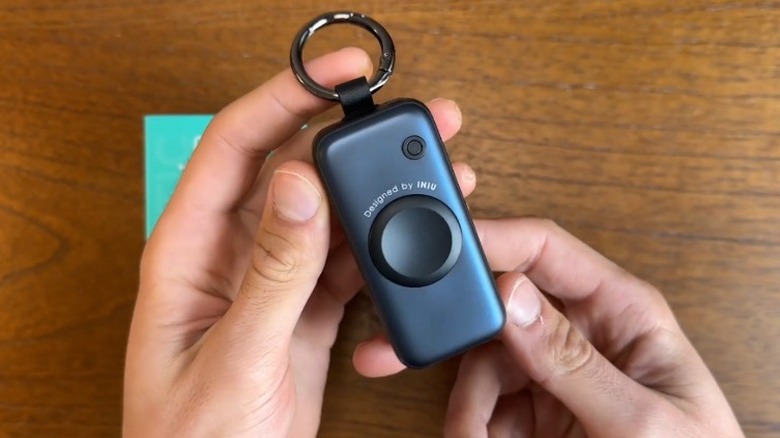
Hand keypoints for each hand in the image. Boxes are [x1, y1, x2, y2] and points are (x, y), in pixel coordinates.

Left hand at [123, 48, 472, 436]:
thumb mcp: (235, 357)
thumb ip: (271, 272)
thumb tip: (297, 184)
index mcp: (187, 253)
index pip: (235, 147)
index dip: (285, 97)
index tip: (338, 77)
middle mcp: (229, 256)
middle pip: (291, 169)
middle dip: (345, 134)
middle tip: (402, 115)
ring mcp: (271, 283)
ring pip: (327, 214)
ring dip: (373, 191)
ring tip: (427, 170)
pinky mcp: (303, 312)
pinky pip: (345, 262)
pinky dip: (379, 246)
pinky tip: (407, 234)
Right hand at [444, 219, 744, 436]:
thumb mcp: (639, 418)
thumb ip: (572, 360)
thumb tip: (511, 296)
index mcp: (622, 310)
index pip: (548, 250)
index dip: (497, 237)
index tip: (454, 250)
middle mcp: (582, 332)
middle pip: (501, 308)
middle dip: (466, 339)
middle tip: (434, 366)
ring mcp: (555, 372)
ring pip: (482, 361)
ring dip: (468, 400)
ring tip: (469, 433)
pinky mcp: (535, 409)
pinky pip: (484, 401)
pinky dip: (472, 421)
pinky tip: (476, 437)